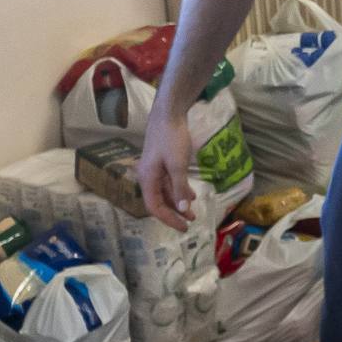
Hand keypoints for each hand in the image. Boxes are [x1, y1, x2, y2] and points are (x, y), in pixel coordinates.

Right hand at [137, 105, 197, 228]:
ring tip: (193, 212)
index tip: (183, 227)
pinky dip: (178, 190)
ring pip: (165, 192)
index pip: (154, 207)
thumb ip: (180, 188)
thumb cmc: (171, 138)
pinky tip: (191, 194)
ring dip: (178, 202)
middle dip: (175, 213)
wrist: (169, 113)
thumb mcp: (178, 165)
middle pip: (159, 202)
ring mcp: (154, 170)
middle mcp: (147, 176)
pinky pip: (168, 182)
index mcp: (147, 179)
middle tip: (190, 223)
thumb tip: (183, 209)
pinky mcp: (161, 163)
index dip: (168, 219)